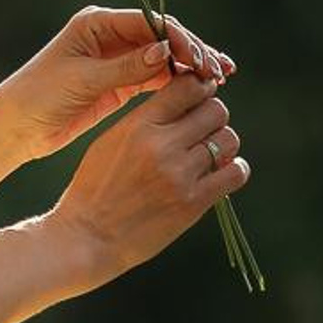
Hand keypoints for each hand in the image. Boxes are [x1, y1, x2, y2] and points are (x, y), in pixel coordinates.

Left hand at [0, 3, 236, 165]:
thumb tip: (165, 52)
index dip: (180, 39)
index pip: (150, 22)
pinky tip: (201, 90)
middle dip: (193, 51)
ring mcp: (116, 58)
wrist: (14, 128)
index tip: (201, 60)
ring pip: (164, 56)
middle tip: (220, 72)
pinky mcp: (119, 82)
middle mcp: (110, 34)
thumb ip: (125, 68)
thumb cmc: (39, 98)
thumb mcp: (83, 82)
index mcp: (97, 22)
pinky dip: (178, 82)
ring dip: (191, 66)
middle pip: (162, 36)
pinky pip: (156, 77)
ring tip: (221, 80)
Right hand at [45, 70, 248, 292]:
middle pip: (216, 110)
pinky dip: (235, 170)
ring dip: (224, 144)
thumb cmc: (95, 188)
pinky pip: (235, 173)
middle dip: (213, 117)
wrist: (87, 237)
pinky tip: (223, 173)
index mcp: (138, 125)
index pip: (188, 86)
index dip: (201, 87)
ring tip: (210, 155)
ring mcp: (179, 174)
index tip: (201, 96)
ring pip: (229, 139)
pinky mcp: (193, 203)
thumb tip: (185, 104)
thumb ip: (147, 120)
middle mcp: (161, 145)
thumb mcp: (111, 140)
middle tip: (205, 130)